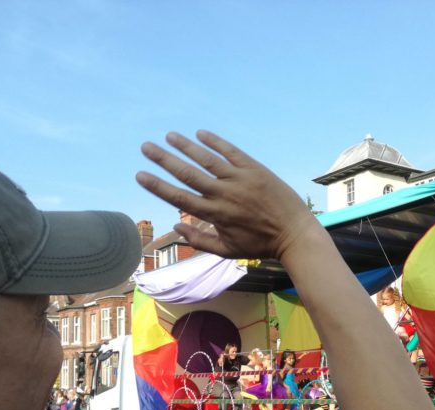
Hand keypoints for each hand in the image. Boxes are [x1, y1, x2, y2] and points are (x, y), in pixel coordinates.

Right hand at [136, 131, 317, 260]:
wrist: (293, 233)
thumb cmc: (259, 245)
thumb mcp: (227, 250)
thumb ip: (199, 241)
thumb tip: (175, 227)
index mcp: (215, 215)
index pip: (179, 198)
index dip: (158, 186)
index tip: (140, 175)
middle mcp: (223, 194)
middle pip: (187, 174)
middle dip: (164, 160)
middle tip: (146, 147)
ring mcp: (240, 180)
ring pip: (207, 159)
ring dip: (186, 146)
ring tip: (168, 136)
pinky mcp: (255, 169)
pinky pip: (231, 152)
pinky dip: (215, 142)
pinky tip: (200, 133)